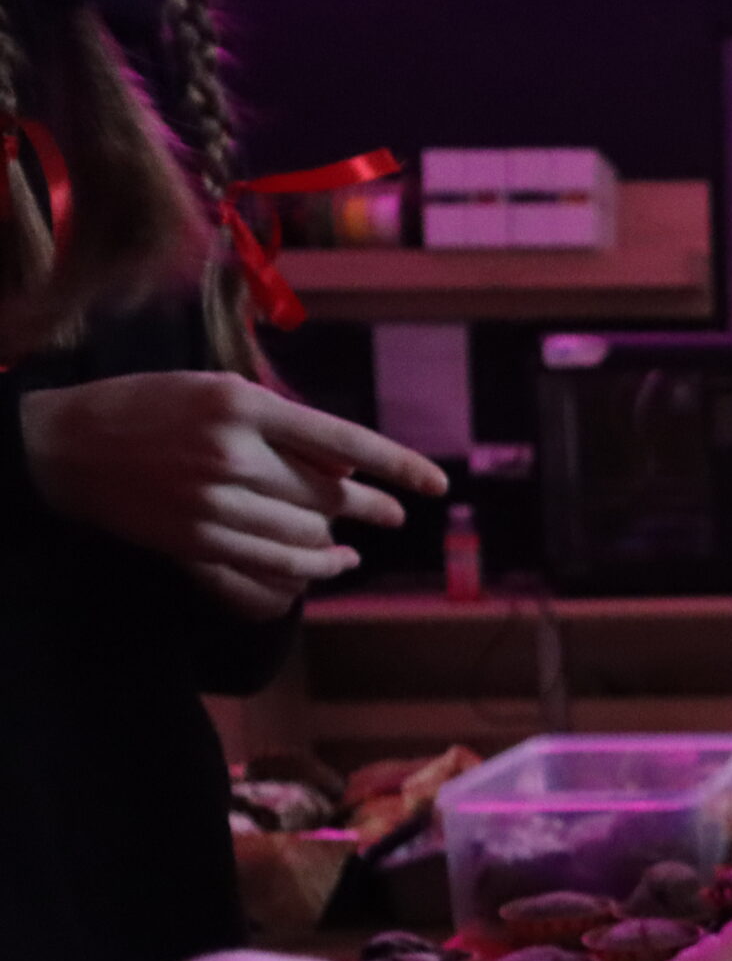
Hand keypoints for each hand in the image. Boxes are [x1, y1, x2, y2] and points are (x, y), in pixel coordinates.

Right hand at [20, 372, 445, 617]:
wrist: (67, 447)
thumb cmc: (150, 407)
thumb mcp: (216, 391)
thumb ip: (284, 425)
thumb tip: (347, 468)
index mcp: (242, 404)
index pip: (342, 440)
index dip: (397, 465)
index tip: (436, 485)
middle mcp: (233, 453)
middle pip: (329, 494)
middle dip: (371, 508)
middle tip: (396, 515)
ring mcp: (215, 501)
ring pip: (308, 534)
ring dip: (340, 543)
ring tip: (357, 546)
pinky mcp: (199, 539)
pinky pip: (276, 563)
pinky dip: (314, 569)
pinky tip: (335, 564)